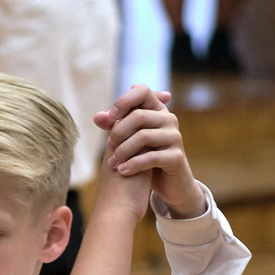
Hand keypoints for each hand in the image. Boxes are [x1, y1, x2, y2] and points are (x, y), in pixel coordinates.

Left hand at [95, 84, 201, 216]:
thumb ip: (115, 126)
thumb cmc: (147, 156)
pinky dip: (133, 164)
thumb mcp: (130, 139)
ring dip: (123, 151)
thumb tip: (97, 117)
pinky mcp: (177, 157)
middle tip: (109, 148)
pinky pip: (151, 157)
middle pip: (138, 116)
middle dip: (118, 132)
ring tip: (113, 163)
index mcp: (158, 110)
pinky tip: (122, 171)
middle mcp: (169, 119)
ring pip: (143, 136)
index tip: (111, 116)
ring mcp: (175, 137)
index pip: (143, 91)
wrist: (169, 183)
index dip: (124, 100)